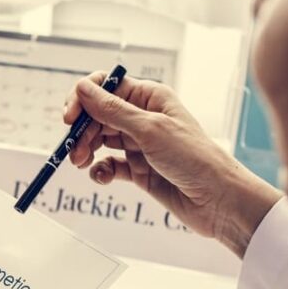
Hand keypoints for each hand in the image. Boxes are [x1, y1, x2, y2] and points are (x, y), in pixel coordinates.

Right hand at [63, 72, 282, 257]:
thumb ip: (112, 110)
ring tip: (81, 164)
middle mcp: (143, 117)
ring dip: (86, 150)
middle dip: (82, 131)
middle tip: (74, 150)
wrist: (217, 200)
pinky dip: (100, 171)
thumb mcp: (148, 129)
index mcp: (149, 98)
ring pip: (100, 140)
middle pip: (98, 115)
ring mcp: (139, 144)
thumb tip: (82, 88)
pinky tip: (102, 178)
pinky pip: (109, 165)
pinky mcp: (138, 169)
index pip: (106, 88)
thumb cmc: (192, 158)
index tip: (70, 118)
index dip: (84, 99)